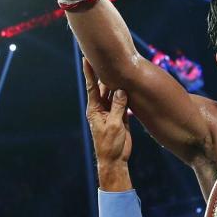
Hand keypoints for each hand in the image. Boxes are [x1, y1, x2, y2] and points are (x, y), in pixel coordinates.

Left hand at [83, 58, 132, 190]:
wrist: (115, 159)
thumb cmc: (110, 144)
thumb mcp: (114, 125)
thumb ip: (118, 107)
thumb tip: (121, 90)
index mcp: (95, 109)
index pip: (92, 86)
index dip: (90, 72)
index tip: (86, 58)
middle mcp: (102, 108)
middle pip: (103, 87)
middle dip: (105, 73)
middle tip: (107, 57)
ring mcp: (111, 112)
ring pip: (115, 93)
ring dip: (117, 83)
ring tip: (120, 67)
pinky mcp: (120, 117)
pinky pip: (123, 102)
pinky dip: (126, 94)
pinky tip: (130, 85)